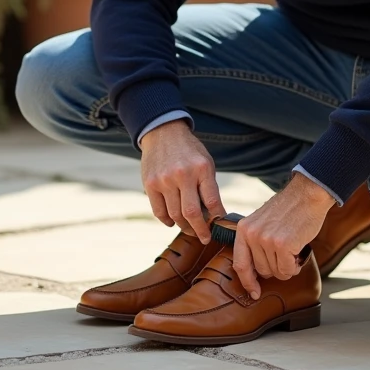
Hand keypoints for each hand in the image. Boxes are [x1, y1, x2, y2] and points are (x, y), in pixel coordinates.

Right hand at [140, 120, 226, 243]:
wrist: (163, 132)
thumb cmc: (189, 151)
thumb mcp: (205, 162)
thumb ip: (208, 186)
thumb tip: (213, 216)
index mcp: (202, 168)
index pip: (213, 202)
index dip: (217, 219)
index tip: (219, 227)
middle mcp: (183, 174)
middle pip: (192, 213)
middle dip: (200, 230)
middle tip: (205, 237)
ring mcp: (164, 180)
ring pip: (175, 215)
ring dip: (184, 226)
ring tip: (190, 229)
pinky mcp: (150, 184)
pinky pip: (159, 212)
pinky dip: (167, 221)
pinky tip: (173, 222)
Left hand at [233, 174, 335, 299]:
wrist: (307, 194)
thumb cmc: (288, 209)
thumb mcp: (262, 222)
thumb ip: (255, 242)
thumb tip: (256, 271)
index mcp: (244, 229)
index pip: (240, 264)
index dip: (247, 281)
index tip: (253, 292)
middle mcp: (252, 235)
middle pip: (262, 271)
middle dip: (276, 268)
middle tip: (286, 256)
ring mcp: (266, 240)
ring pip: (276, 272)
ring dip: (287, 267)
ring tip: (293, 250)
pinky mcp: (283, 244)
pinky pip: (288, 270)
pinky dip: (295, 266)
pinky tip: (299, 252)